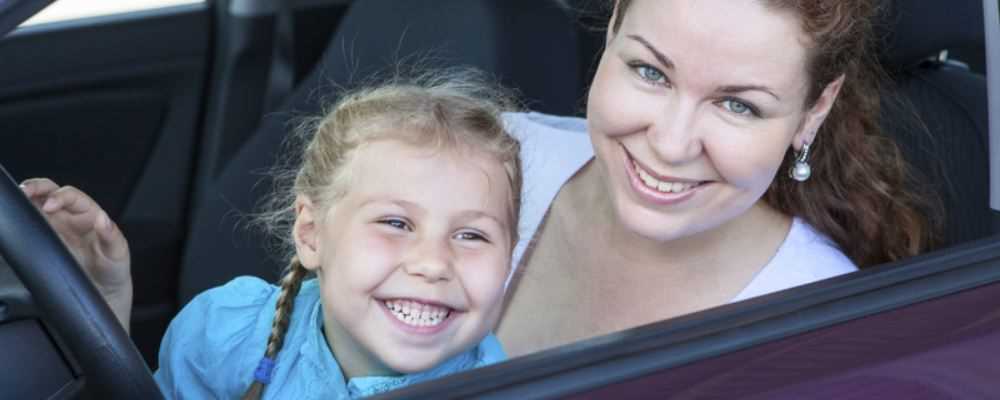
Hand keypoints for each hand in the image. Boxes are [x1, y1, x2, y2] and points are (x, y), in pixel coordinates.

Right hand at [20, 178, 132, 331]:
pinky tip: (15, 219)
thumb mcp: (117, 253)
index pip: (72, 196)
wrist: (102, 290)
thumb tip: (103, 219)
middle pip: (50, 191)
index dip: (60, 196)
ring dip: (25, 199)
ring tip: (16, 199)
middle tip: (24, 191)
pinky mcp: (44, 240)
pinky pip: (30, 223)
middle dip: (37, 187)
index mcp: (90, 213)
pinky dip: (21, 217)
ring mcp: (55, 226)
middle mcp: (70, 216)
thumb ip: (111, 236)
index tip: (50, 206)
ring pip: (36, 204)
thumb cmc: (113, 268)